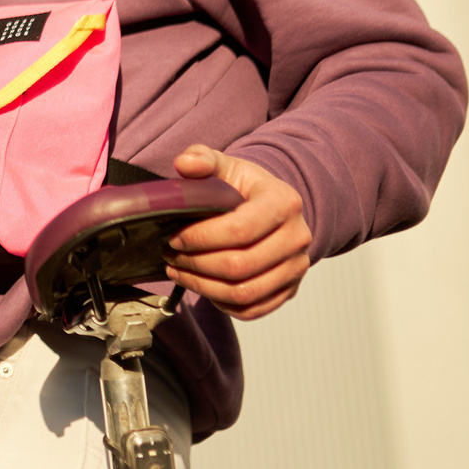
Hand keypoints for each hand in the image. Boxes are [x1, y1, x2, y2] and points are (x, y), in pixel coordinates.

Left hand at [166, 144, 309, 318]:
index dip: (200, 238)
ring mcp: (296, 267)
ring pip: (244, 292)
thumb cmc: (243, 188)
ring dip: (202, 287)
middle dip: (195, 263)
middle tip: (170, 255)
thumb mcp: (225, 166)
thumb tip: (184, 163)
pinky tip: (201, 286)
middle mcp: (298, 237)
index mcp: (284, 202)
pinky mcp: (289, 289)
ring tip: (178, 271)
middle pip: (240, 265)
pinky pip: (252, 309)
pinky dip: (221, 304)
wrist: (271, 207)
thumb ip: (203, 160)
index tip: (174, 236)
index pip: (239, 230)